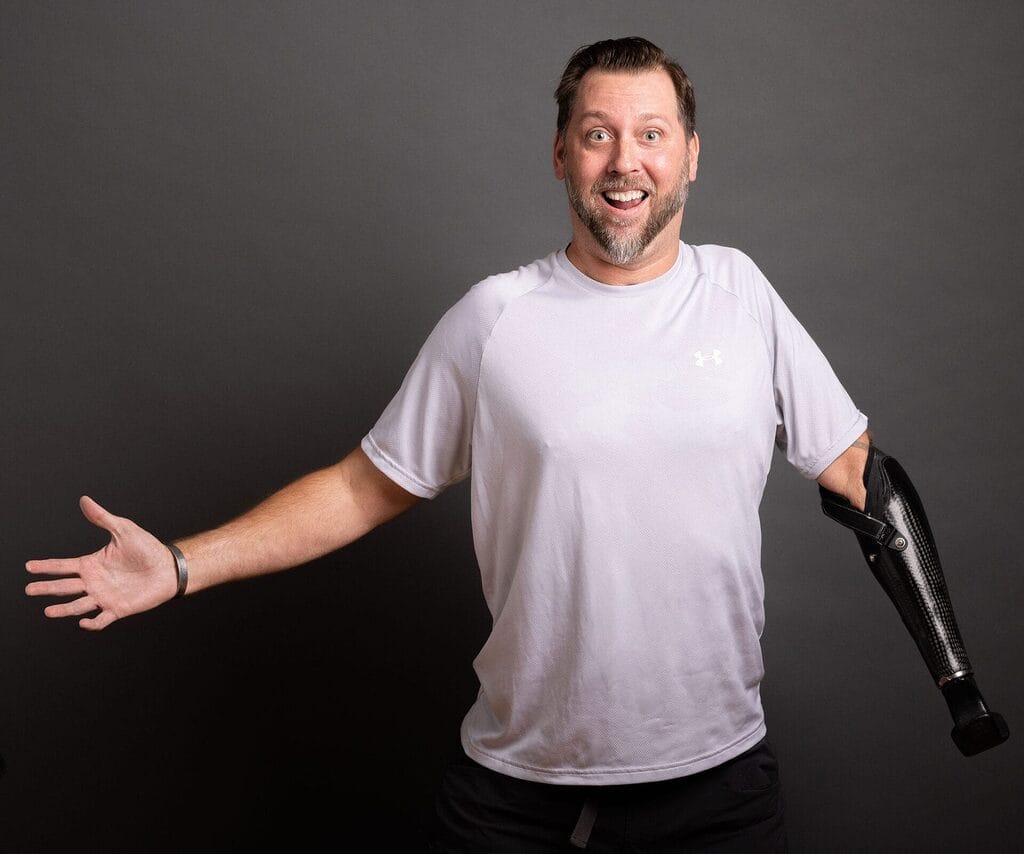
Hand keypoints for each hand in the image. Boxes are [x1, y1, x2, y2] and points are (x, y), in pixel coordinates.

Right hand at [25, 496, 178, 629]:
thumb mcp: (123, 530)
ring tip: (48, 611)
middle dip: (46, 588)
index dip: (46, 566)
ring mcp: (104, 596)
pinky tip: (83, 622)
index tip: (28, 567)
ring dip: (63, 609)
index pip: (63, 566)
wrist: (168, 567)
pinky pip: (101, 620)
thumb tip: (84, 500)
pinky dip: (92, 623)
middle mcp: (94, 582)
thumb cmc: (147, 548)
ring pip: (77, 605)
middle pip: (64, 587)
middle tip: (29, 590)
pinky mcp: (118, 609)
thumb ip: (102, 518)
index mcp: (92, 564)